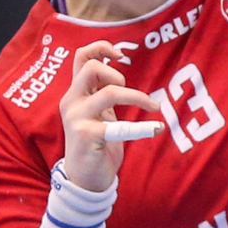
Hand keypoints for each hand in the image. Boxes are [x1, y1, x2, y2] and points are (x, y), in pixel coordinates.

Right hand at [57, 41, 158, 192]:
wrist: (84, 180)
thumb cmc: (96, 144)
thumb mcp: (98, 113)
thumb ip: (102, 93)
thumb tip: (117, 70)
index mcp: (76, 93)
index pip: (81, 57)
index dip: (101, 47)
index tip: (121, 54)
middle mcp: (72, 101)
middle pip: (91, 68)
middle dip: (117, 74)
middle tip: (130, 91)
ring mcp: (77, 118)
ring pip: (109, 92)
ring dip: (137, 96)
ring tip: (153, 107)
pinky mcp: (87, 136)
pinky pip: (118, 126)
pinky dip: (142, 128)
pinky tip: (156, 129)